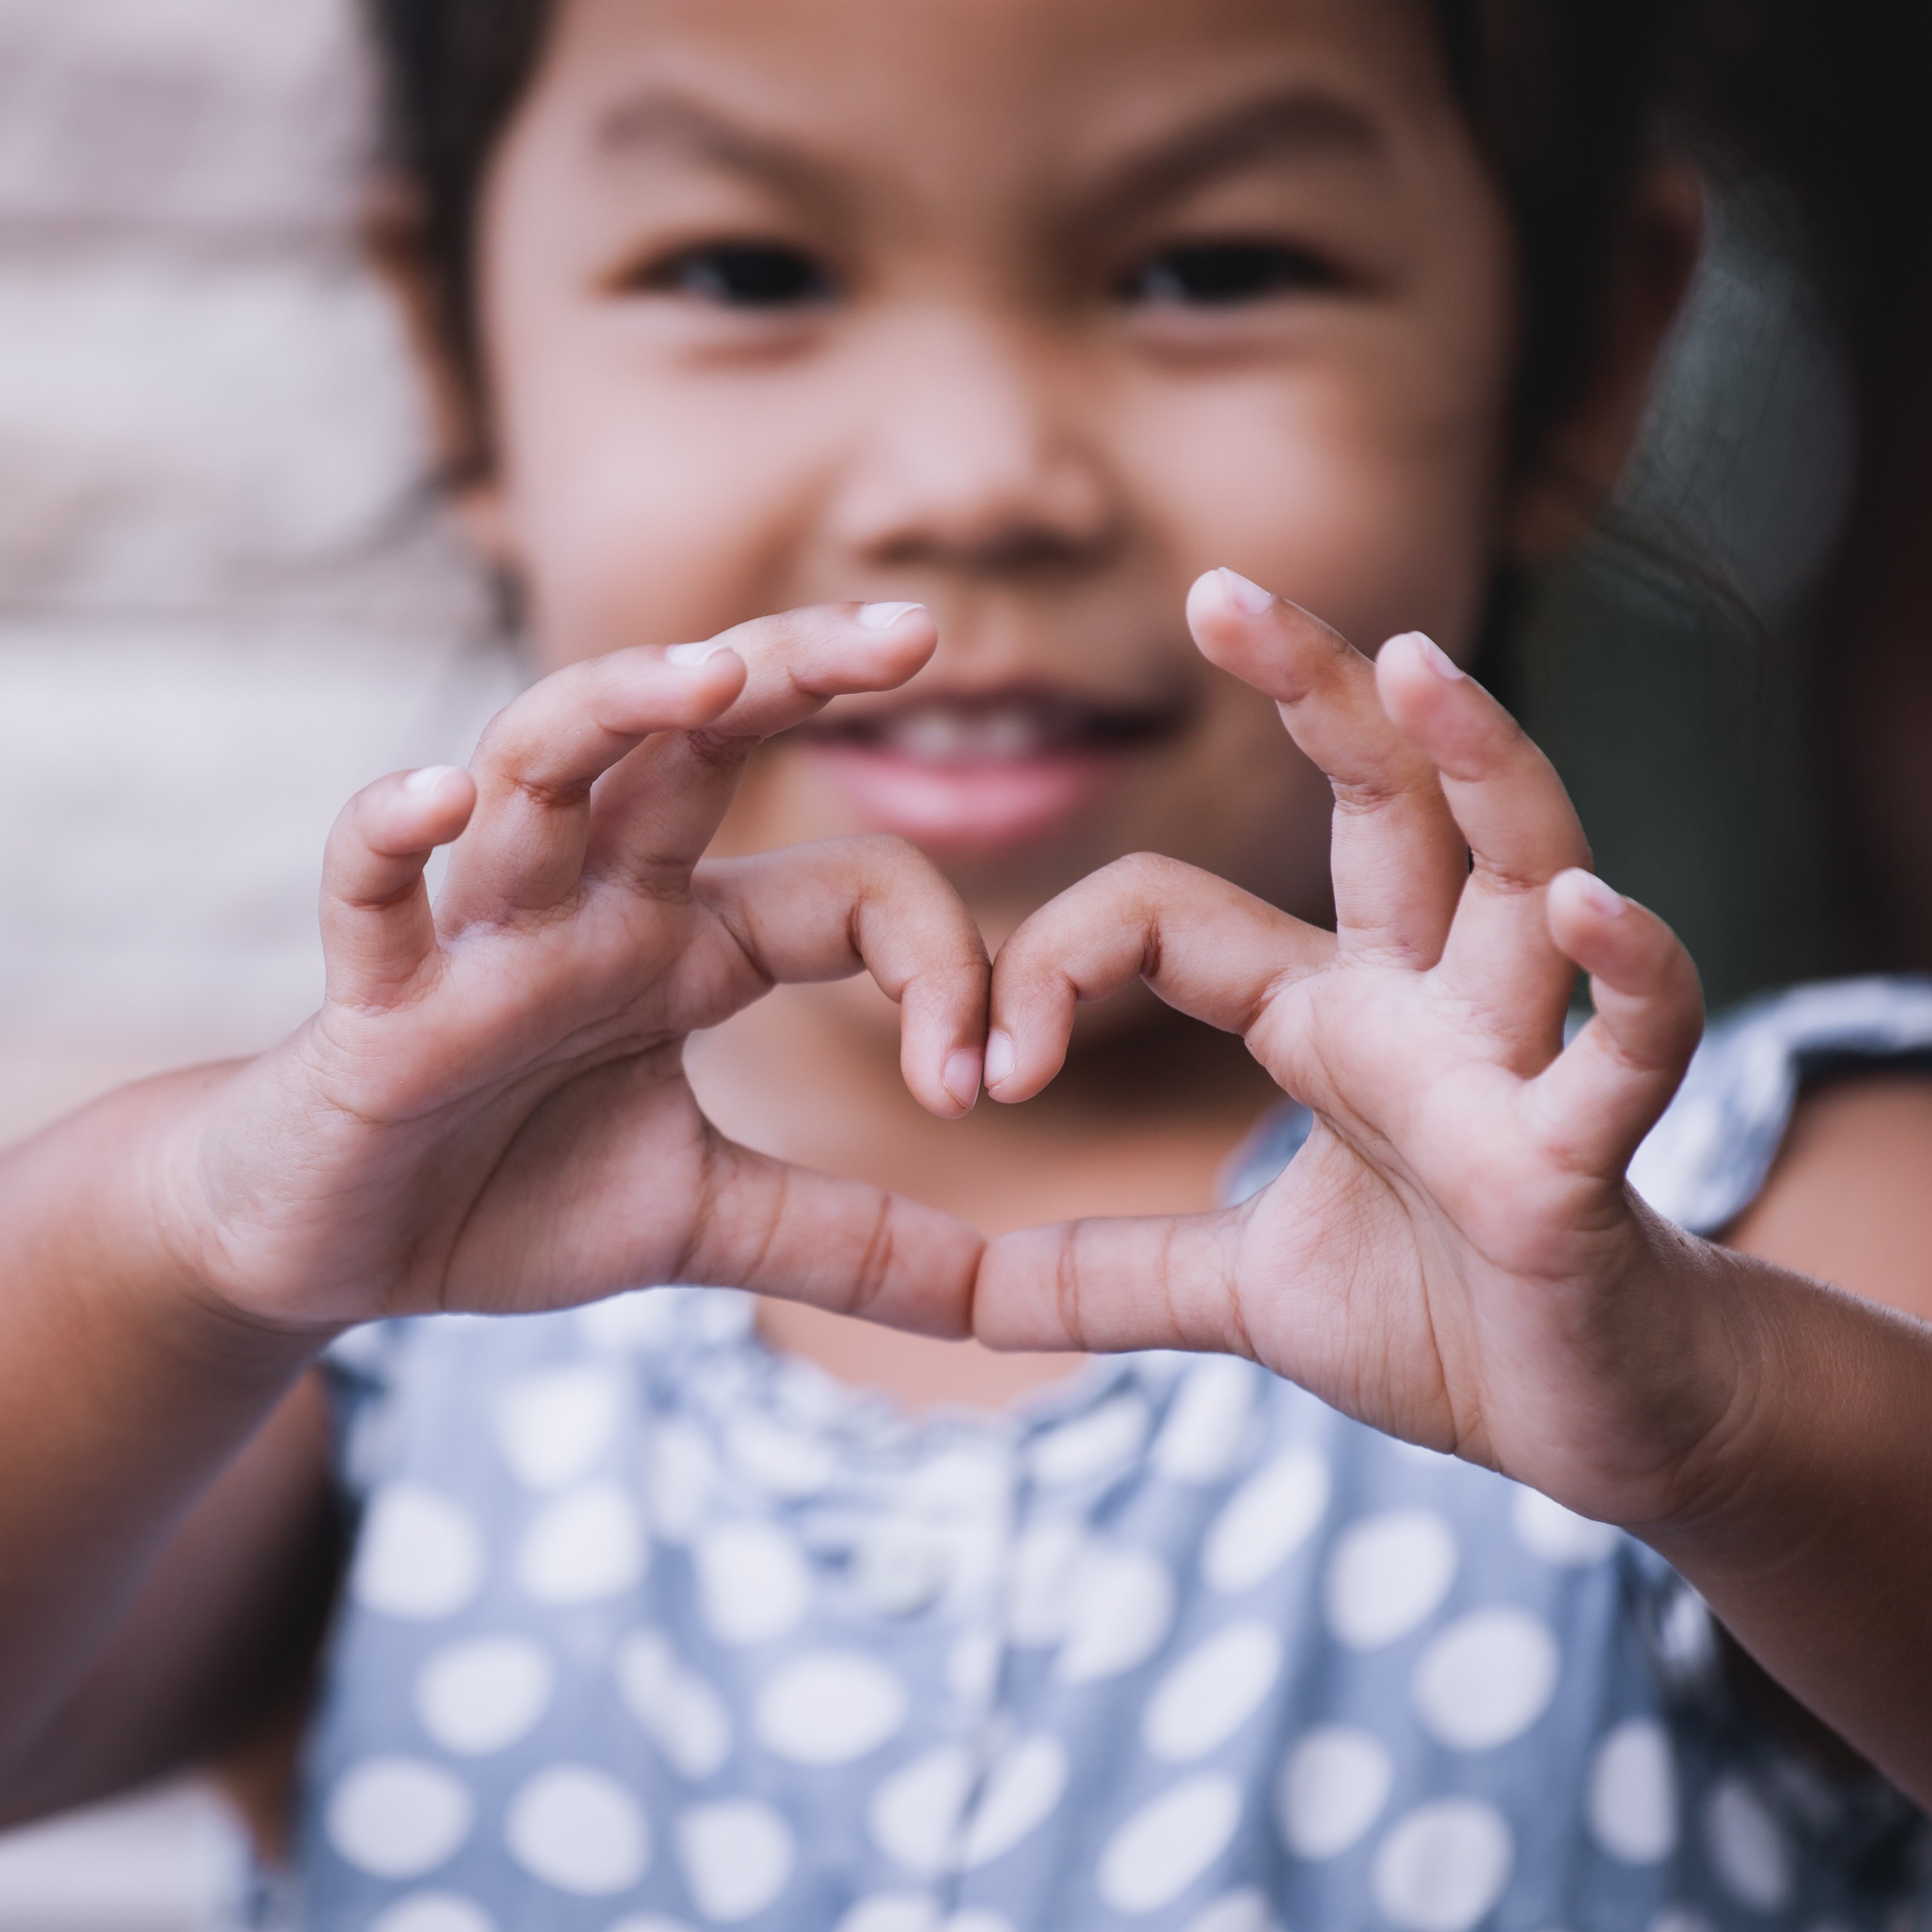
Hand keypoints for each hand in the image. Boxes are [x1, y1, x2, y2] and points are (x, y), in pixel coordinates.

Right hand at [158, 604, 989, 1335]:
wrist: (336, 1250)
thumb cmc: (512, 1196)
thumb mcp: (714, 1225)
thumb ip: (855, 1243)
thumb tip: (1008, 1303)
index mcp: (693, 945)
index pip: (851, 890)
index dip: (937, 964)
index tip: (974, 1089)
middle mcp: (598, 907)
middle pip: (695, 744)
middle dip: (793, 672)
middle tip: (912, 630)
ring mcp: (483, 939)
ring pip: (538, 772)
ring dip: (613, 708)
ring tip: (709, 674)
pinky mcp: (371, 1002)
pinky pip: (369, 894)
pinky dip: (389, 838)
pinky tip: (436, 798)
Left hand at [977, 570, 1733, 1529]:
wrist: (1586, 1420)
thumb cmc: (1437, 1324)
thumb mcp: (1236, 1294)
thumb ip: (1105, 1274)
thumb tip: (959, 1296)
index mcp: (1327, 1018)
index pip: (1172, 914)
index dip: (1060, 958)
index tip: (981, 1072)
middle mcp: (1422, 1006)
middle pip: (1382, 806)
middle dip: (1319, 691)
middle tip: (1220, 591)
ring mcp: (1514, 1064)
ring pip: (1517, 868)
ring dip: (1480, 766)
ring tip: (1422, 666)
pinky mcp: (1589, 1156)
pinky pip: (1631, 1040)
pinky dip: (1624, 971)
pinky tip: (1583, 906)